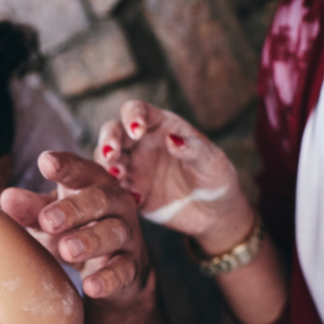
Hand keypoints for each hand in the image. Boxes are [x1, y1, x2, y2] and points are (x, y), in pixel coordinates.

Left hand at [0, 151, 148, 304]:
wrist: (116, 269)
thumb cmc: (75, 231)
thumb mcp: (50, 219)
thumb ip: (31, 209)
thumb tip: (7, 198)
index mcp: (91, 184)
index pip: (81, 170)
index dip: (66, 166)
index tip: (46, 163)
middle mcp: (114, 204)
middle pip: (100, 199)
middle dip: (74, 208)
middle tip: (48, 221)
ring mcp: (126, 235)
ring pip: (114, 232)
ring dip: (90, 241)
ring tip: (66, 250)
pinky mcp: (132, 266)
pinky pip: (123, 271)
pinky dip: (108, 278)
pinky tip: (90, 286)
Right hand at [96, 101, 251, 253]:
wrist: (214, 213)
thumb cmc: (216, 178)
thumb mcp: (213, 162)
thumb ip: (194, 149)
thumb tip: (172, 139)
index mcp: (160, 125)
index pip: (136, 110)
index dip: (132, 116)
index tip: (137, 130)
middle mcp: (140, 143)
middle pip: (112, 131)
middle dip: (107, 140)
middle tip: (110, 154)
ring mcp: (132, 167)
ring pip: (106, 159)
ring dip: (107, 165)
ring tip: (118, 176)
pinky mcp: (129, 190)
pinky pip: (114, 187)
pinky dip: (118, 190)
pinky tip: (136, 198)